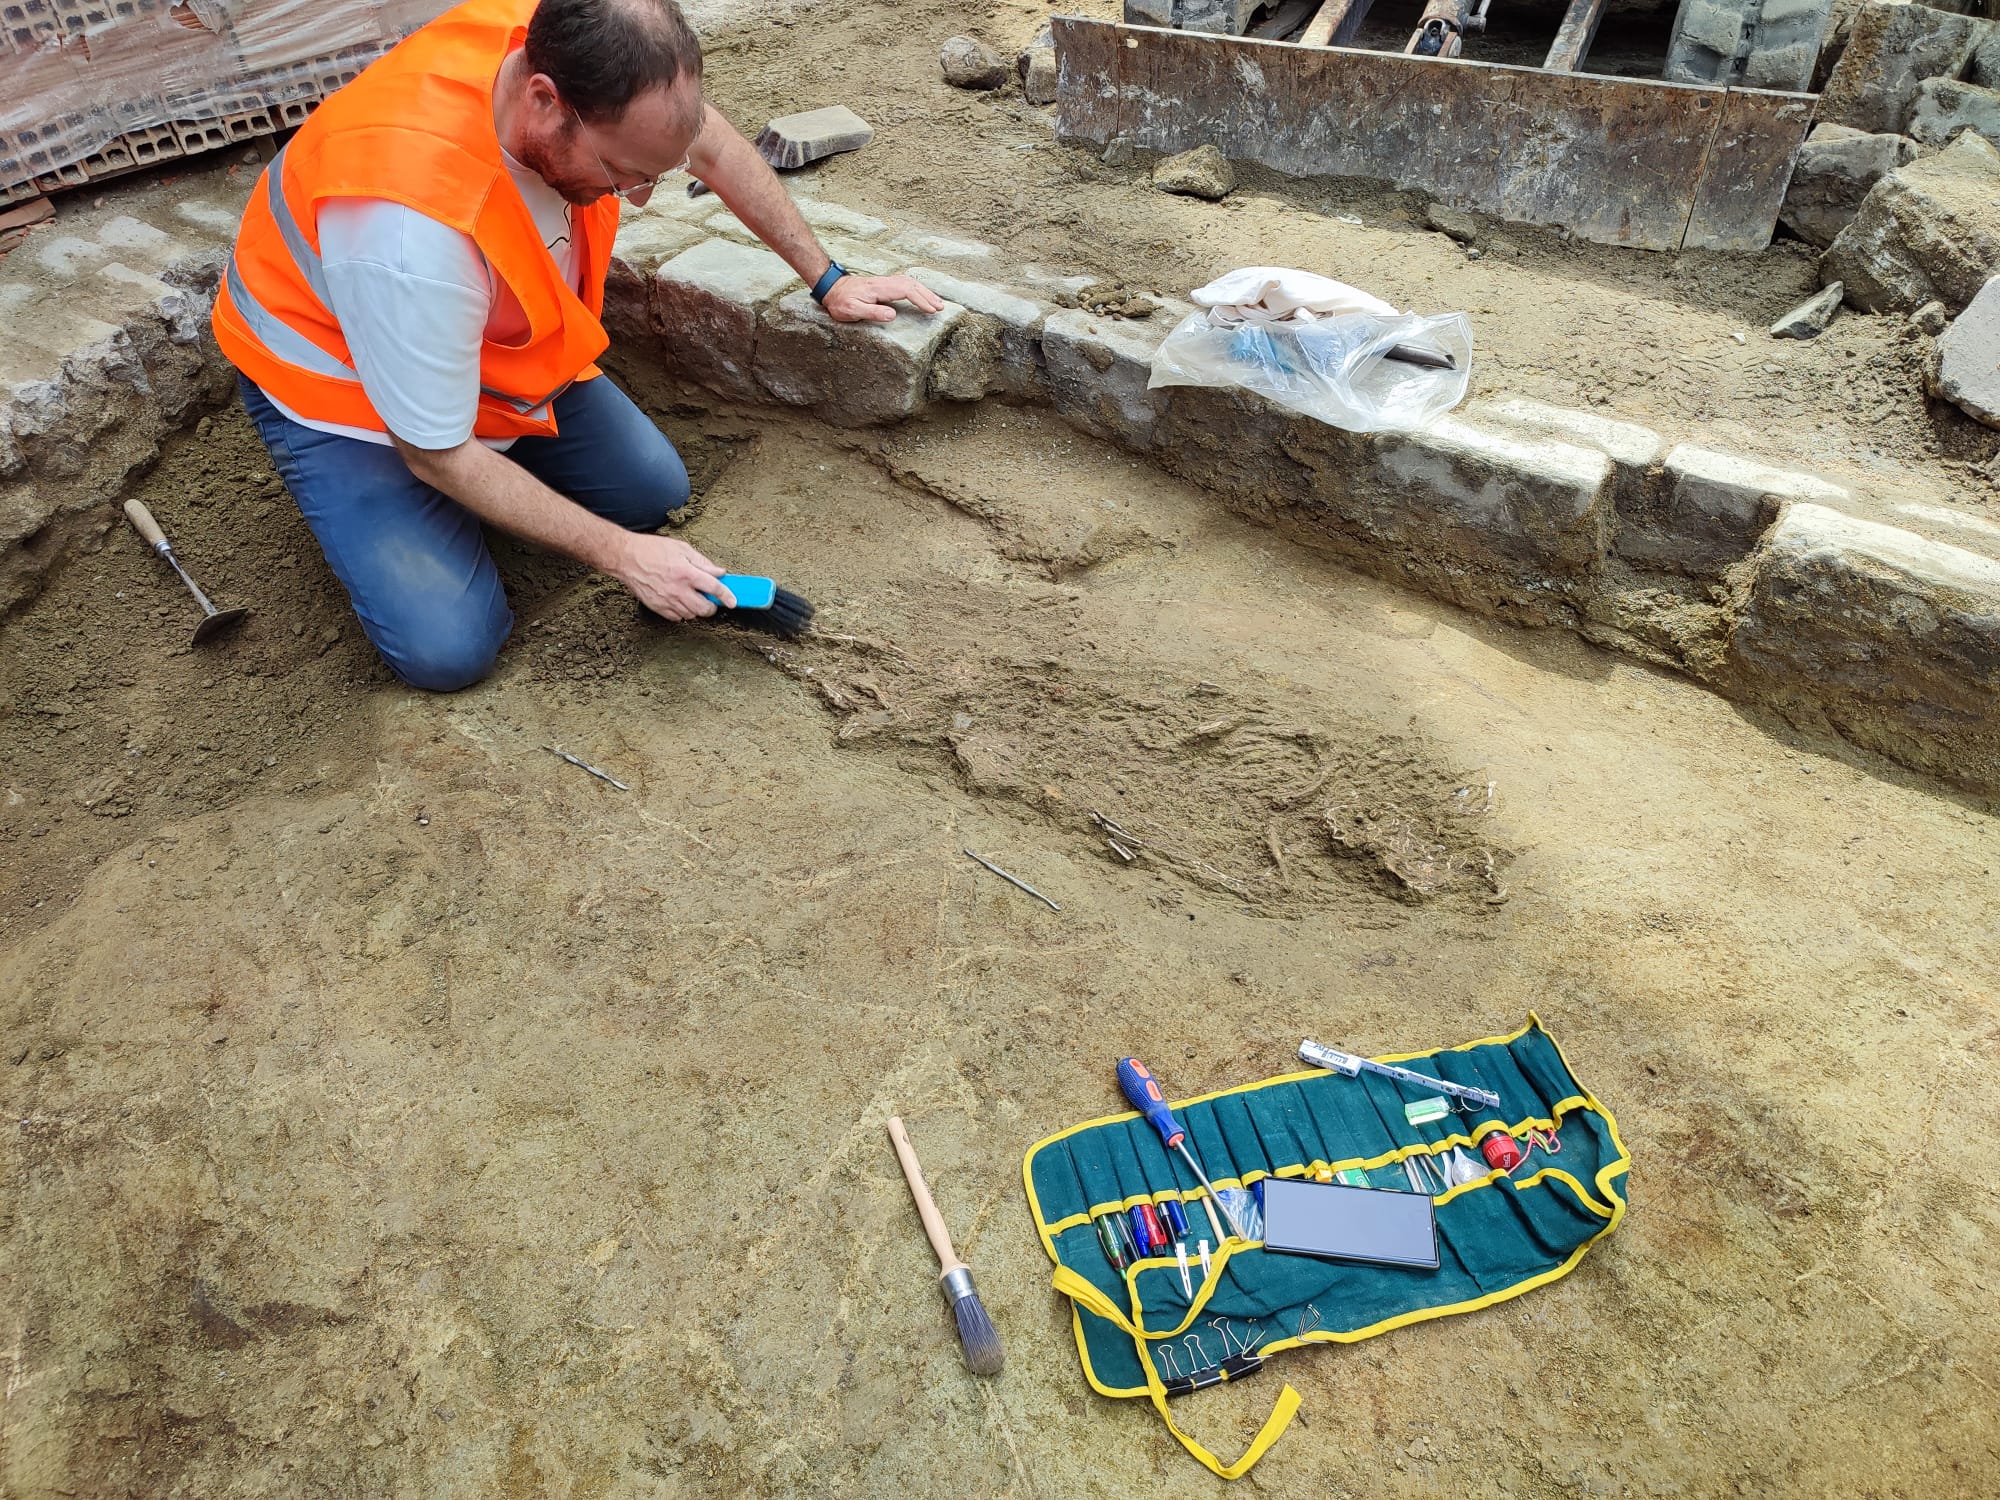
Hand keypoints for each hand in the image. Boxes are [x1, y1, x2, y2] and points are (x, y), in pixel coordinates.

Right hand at [614, 534, 735, 620]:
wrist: (625, 558)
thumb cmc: (652, 549)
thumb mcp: (681, 549)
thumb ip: (703, 562)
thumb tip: (719, 572)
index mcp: (686, 573)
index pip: (714, 588)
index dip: (727, 596)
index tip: (733, 601)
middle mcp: (678, 589)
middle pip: (704, 609)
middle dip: (712, 606)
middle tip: (710, 599)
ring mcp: (667, 601)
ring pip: (691, 615)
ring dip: (697, 609)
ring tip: (692, 597)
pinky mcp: (657, 607)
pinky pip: (677, 618)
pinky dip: (682, 613)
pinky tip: (679, 601)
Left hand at [822, 273, 946, 324]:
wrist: (831, 288)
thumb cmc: (840, 301)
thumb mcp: (852, 310)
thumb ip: (872, 312)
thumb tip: (893, 315)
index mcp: (879, 288)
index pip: (906, 291)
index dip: (921, 300)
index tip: (931, 310)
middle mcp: (885, 282)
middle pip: (912, 284)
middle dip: (928, 295)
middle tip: (940, 308)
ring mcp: (885, 282)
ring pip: (910, 282)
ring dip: (925, 291)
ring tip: (937, 302)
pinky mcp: (884, 285)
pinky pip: (905, 284)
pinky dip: (917, 289)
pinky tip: (922, 295)